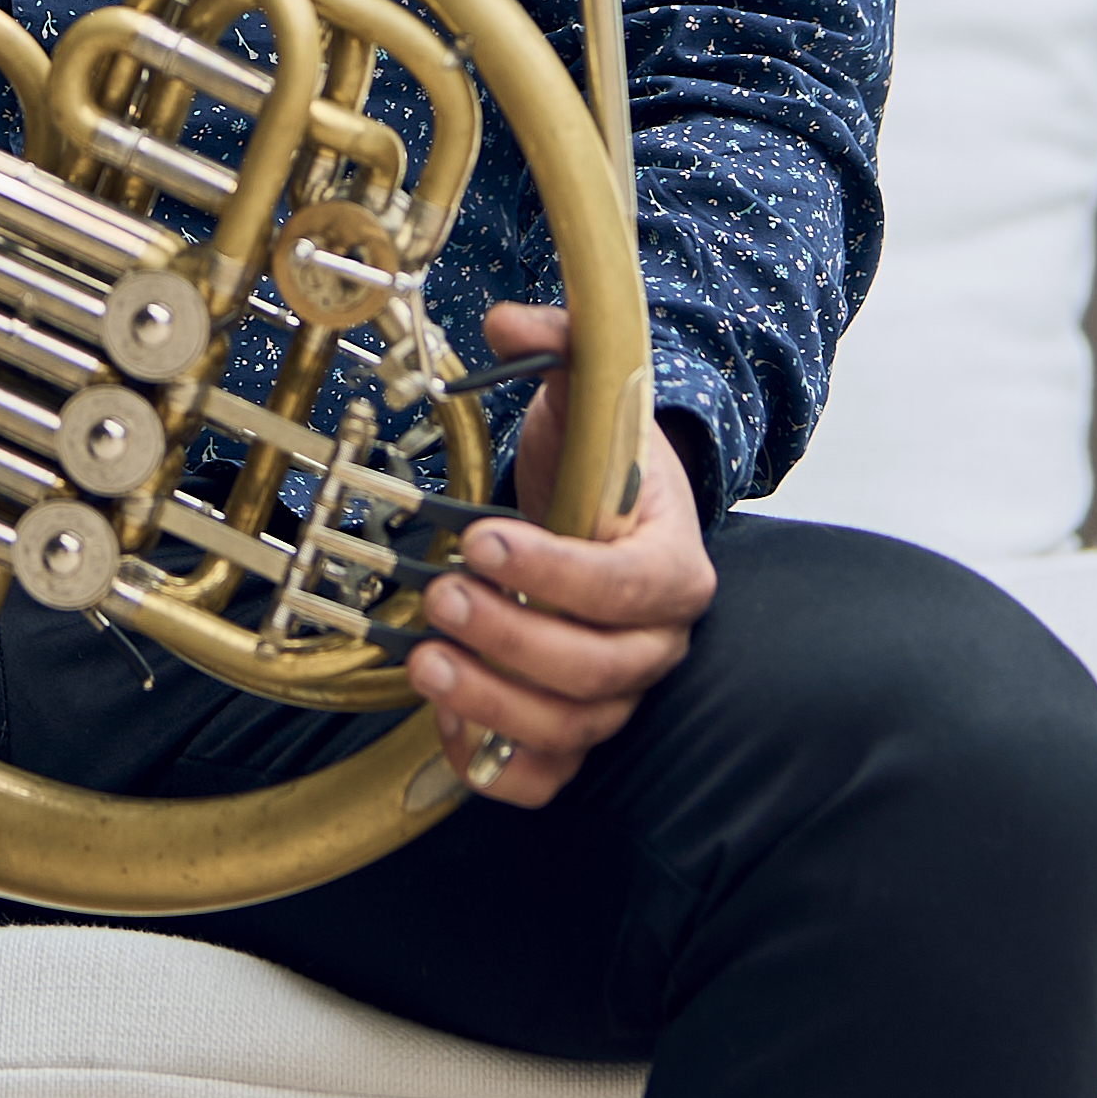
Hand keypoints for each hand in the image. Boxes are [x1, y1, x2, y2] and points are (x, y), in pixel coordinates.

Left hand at [404, 305, 716, 810]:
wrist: (599, 516)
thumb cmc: (594, 464)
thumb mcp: (584, 395)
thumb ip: (558, 346)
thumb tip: (507, 320)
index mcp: (673, 563)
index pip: (632, 588)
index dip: (559, 572)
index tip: (483, 541)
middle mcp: (655, 643)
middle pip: (598, 671)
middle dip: (511, 637)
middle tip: (440, 597)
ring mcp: (615, 696)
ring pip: (569, 728)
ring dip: (491, 700)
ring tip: (423, 659)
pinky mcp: (571, 734)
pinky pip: (544, 777)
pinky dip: (494, 760)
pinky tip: (443, 718)